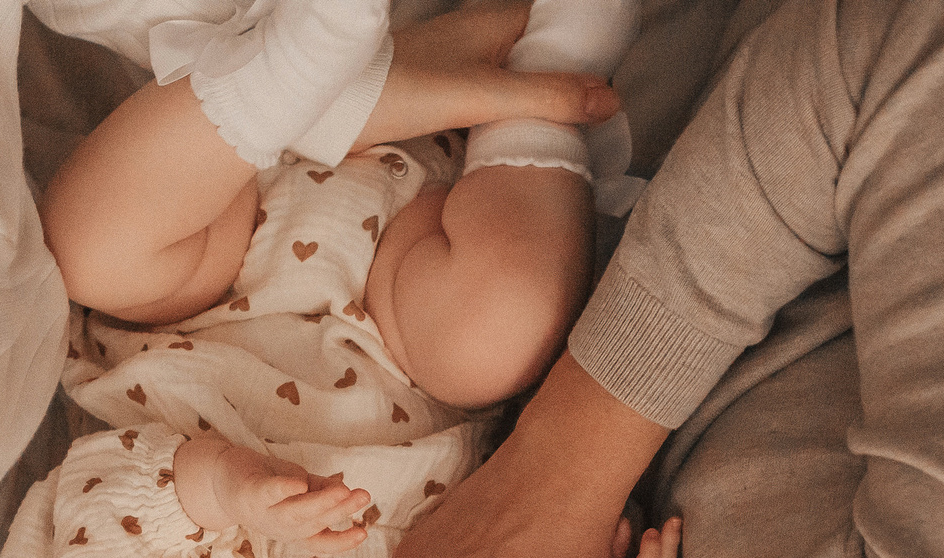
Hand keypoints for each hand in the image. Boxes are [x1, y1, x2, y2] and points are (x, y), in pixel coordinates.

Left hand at [174, 436, 370, 547]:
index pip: (321, 542)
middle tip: (362, 497)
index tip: (364, 534)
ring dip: (320, 503)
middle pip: (314, 523)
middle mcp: (281, 526)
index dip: (341, 542)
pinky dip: (283, 489)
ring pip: (296, 512)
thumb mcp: (299, 485)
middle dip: (339, 511)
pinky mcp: (250, 493)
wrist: (219, 478)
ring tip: (343, 492)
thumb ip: (320, 489)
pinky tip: (298, 483)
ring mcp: (264, 512)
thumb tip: (346, 491)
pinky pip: (268, 493)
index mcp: (295, 528)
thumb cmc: (265, 483)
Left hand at [355, 3, 619, 146]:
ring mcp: (458, 69)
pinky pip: (486, 108)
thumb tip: (608, 100)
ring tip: (561, 143)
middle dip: (563, 89)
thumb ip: (546, 97)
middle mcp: (479, 41)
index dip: (585, 54)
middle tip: (591, 127)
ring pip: (512, 86)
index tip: (607, 89)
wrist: (334, 108)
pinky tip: (512, 148)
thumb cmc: (402, 89)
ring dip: (532, 111)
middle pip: (537, 61)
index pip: (557, 28)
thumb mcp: (484, 95)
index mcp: (495, 23)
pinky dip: (503, 125)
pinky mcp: (439, 98)